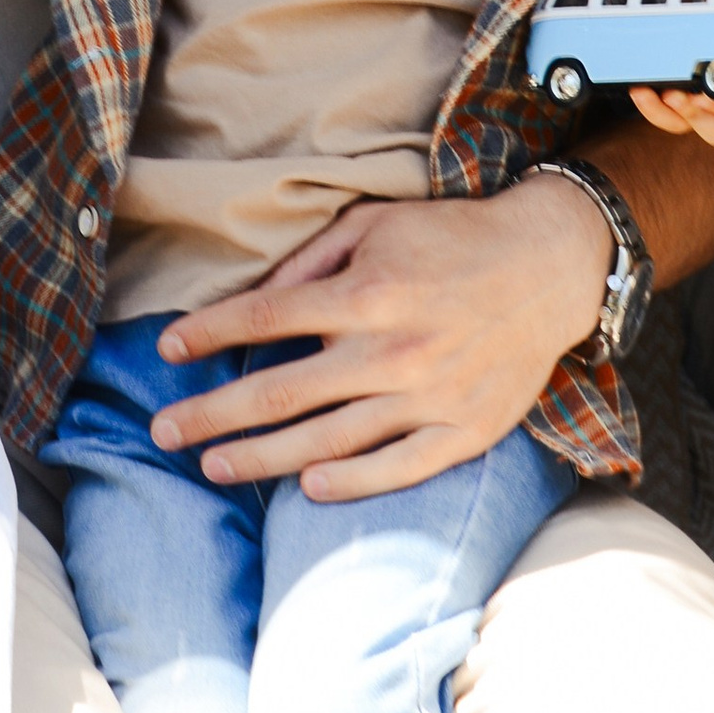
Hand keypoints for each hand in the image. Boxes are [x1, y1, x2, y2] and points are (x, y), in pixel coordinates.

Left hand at [145, 176, 614, 500]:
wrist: (550, 266)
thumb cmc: (451, 237)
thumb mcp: (376, 223)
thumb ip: (314, 261)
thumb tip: (259, 295)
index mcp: (366, 293)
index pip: (265, 318)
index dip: (209, 334)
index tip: (167, 349)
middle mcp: (392, 350)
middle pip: (280, 393)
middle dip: (212, 414)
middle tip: (163, 431)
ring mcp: (429, 397)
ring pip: (328, 441)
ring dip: (263, 457)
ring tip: (212, 466)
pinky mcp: (465, 431)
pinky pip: (398, 468)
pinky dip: (351, 483)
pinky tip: (307, 489)